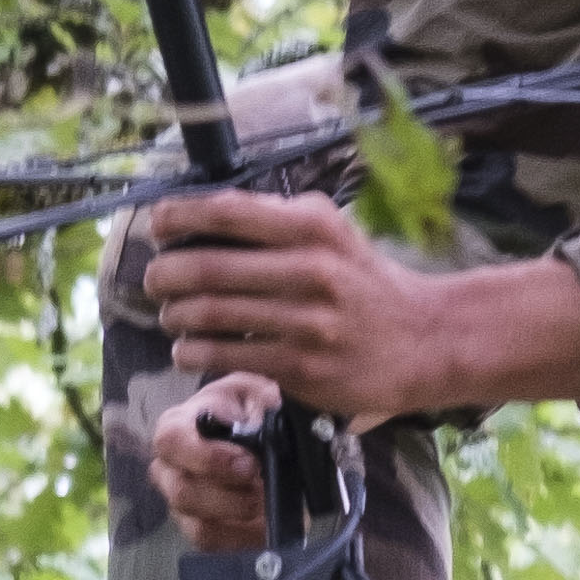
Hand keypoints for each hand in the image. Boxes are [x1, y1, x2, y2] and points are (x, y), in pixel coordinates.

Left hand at [146, 189, 448, 423]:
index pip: (225, 211)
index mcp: (313, 227)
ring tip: (172, 316)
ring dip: (174, 316)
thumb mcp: (331, 233)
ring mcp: (307, 322)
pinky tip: (189, 348)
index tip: (157, 225)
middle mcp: (311, 270)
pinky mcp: (302, 367)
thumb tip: (200, 213)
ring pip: (209, 315)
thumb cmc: (364, 282)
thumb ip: (274, 219)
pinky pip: (226, 356)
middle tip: (155, 281)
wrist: (425, 339)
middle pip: (206, 268)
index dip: (178, 216)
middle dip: (164, 275)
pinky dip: (192, 351)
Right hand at [149, 370, 280, 551]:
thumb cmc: (252, 414)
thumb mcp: (258, 395)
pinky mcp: (198, 531)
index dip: (207, 457)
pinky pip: (213, 546)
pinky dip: (243, 537)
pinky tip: (263, 522)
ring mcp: (181, 504)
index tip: (248, 463)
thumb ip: (260, 398)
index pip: (171, 441)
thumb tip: (268, 406)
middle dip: (227, 494)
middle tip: (261, 483)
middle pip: (180, 491)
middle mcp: (169, 469)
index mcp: (178, 428)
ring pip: (197, 524)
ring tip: (264, 500)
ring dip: (238, 515)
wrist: (265, 446)